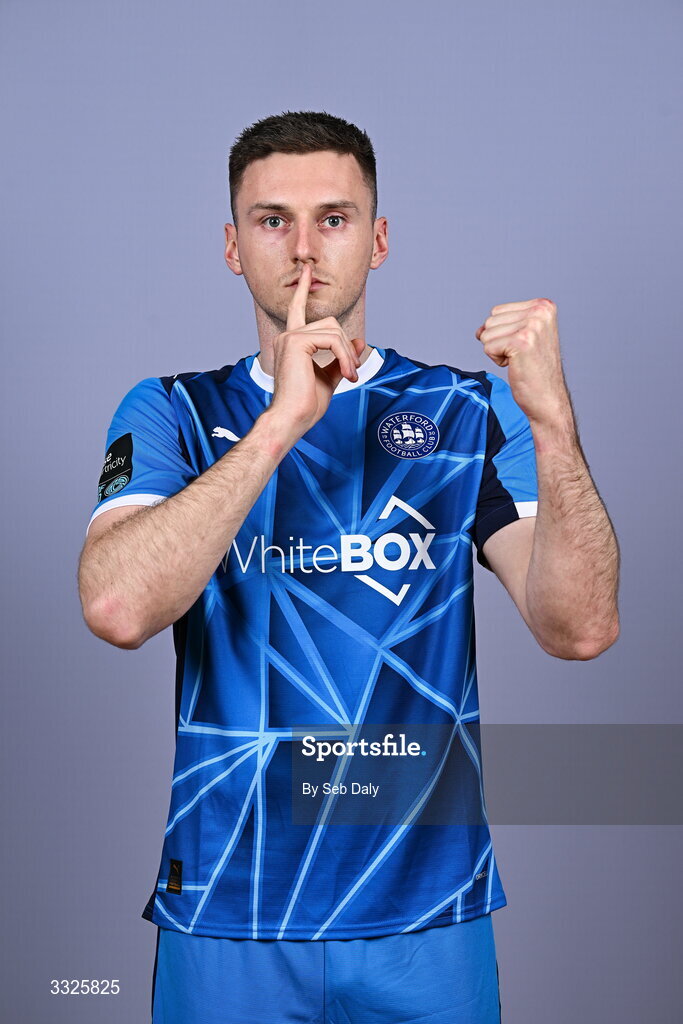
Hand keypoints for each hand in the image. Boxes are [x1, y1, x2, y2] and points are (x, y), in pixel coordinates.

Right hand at [269, 262, 364, 434]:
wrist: (292, 419)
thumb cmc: (306, 405)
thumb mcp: (329, 378)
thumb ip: (341, 358)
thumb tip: (357, 340)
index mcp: (291, 343)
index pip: (297, 309)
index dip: (302, 290)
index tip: (306, 271)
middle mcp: (288, 336)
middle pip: (330, 323)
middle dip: (346, 346)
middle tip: (353, 372)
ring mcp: (290, 337)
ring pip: (334, 330)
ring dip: (348, 354)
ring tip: (351, 376)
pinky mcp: (296, 341)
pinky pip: (332, 340)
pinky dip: (344, 356)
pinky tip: (347, 375)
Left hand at [475, 298, 570, 425]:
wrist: (548, 398)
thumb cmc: (534, 370)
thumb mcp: (522, 337)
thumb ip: (501, 326)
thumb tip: (479, 330)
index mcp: (543, 305)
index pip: (497, 311)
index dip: (503, 333)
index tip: (524, 347)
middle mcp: (540, 311)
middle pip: (490, 321)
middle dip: (499, 342)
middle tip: (521, 356)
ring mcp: (532, 325)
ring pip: (487, 334)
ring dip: (498, 352)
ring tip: (519, 360)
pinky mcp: (521, 342)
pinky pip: (488, 347)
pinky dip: (497, 360)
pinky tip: (516, 366)